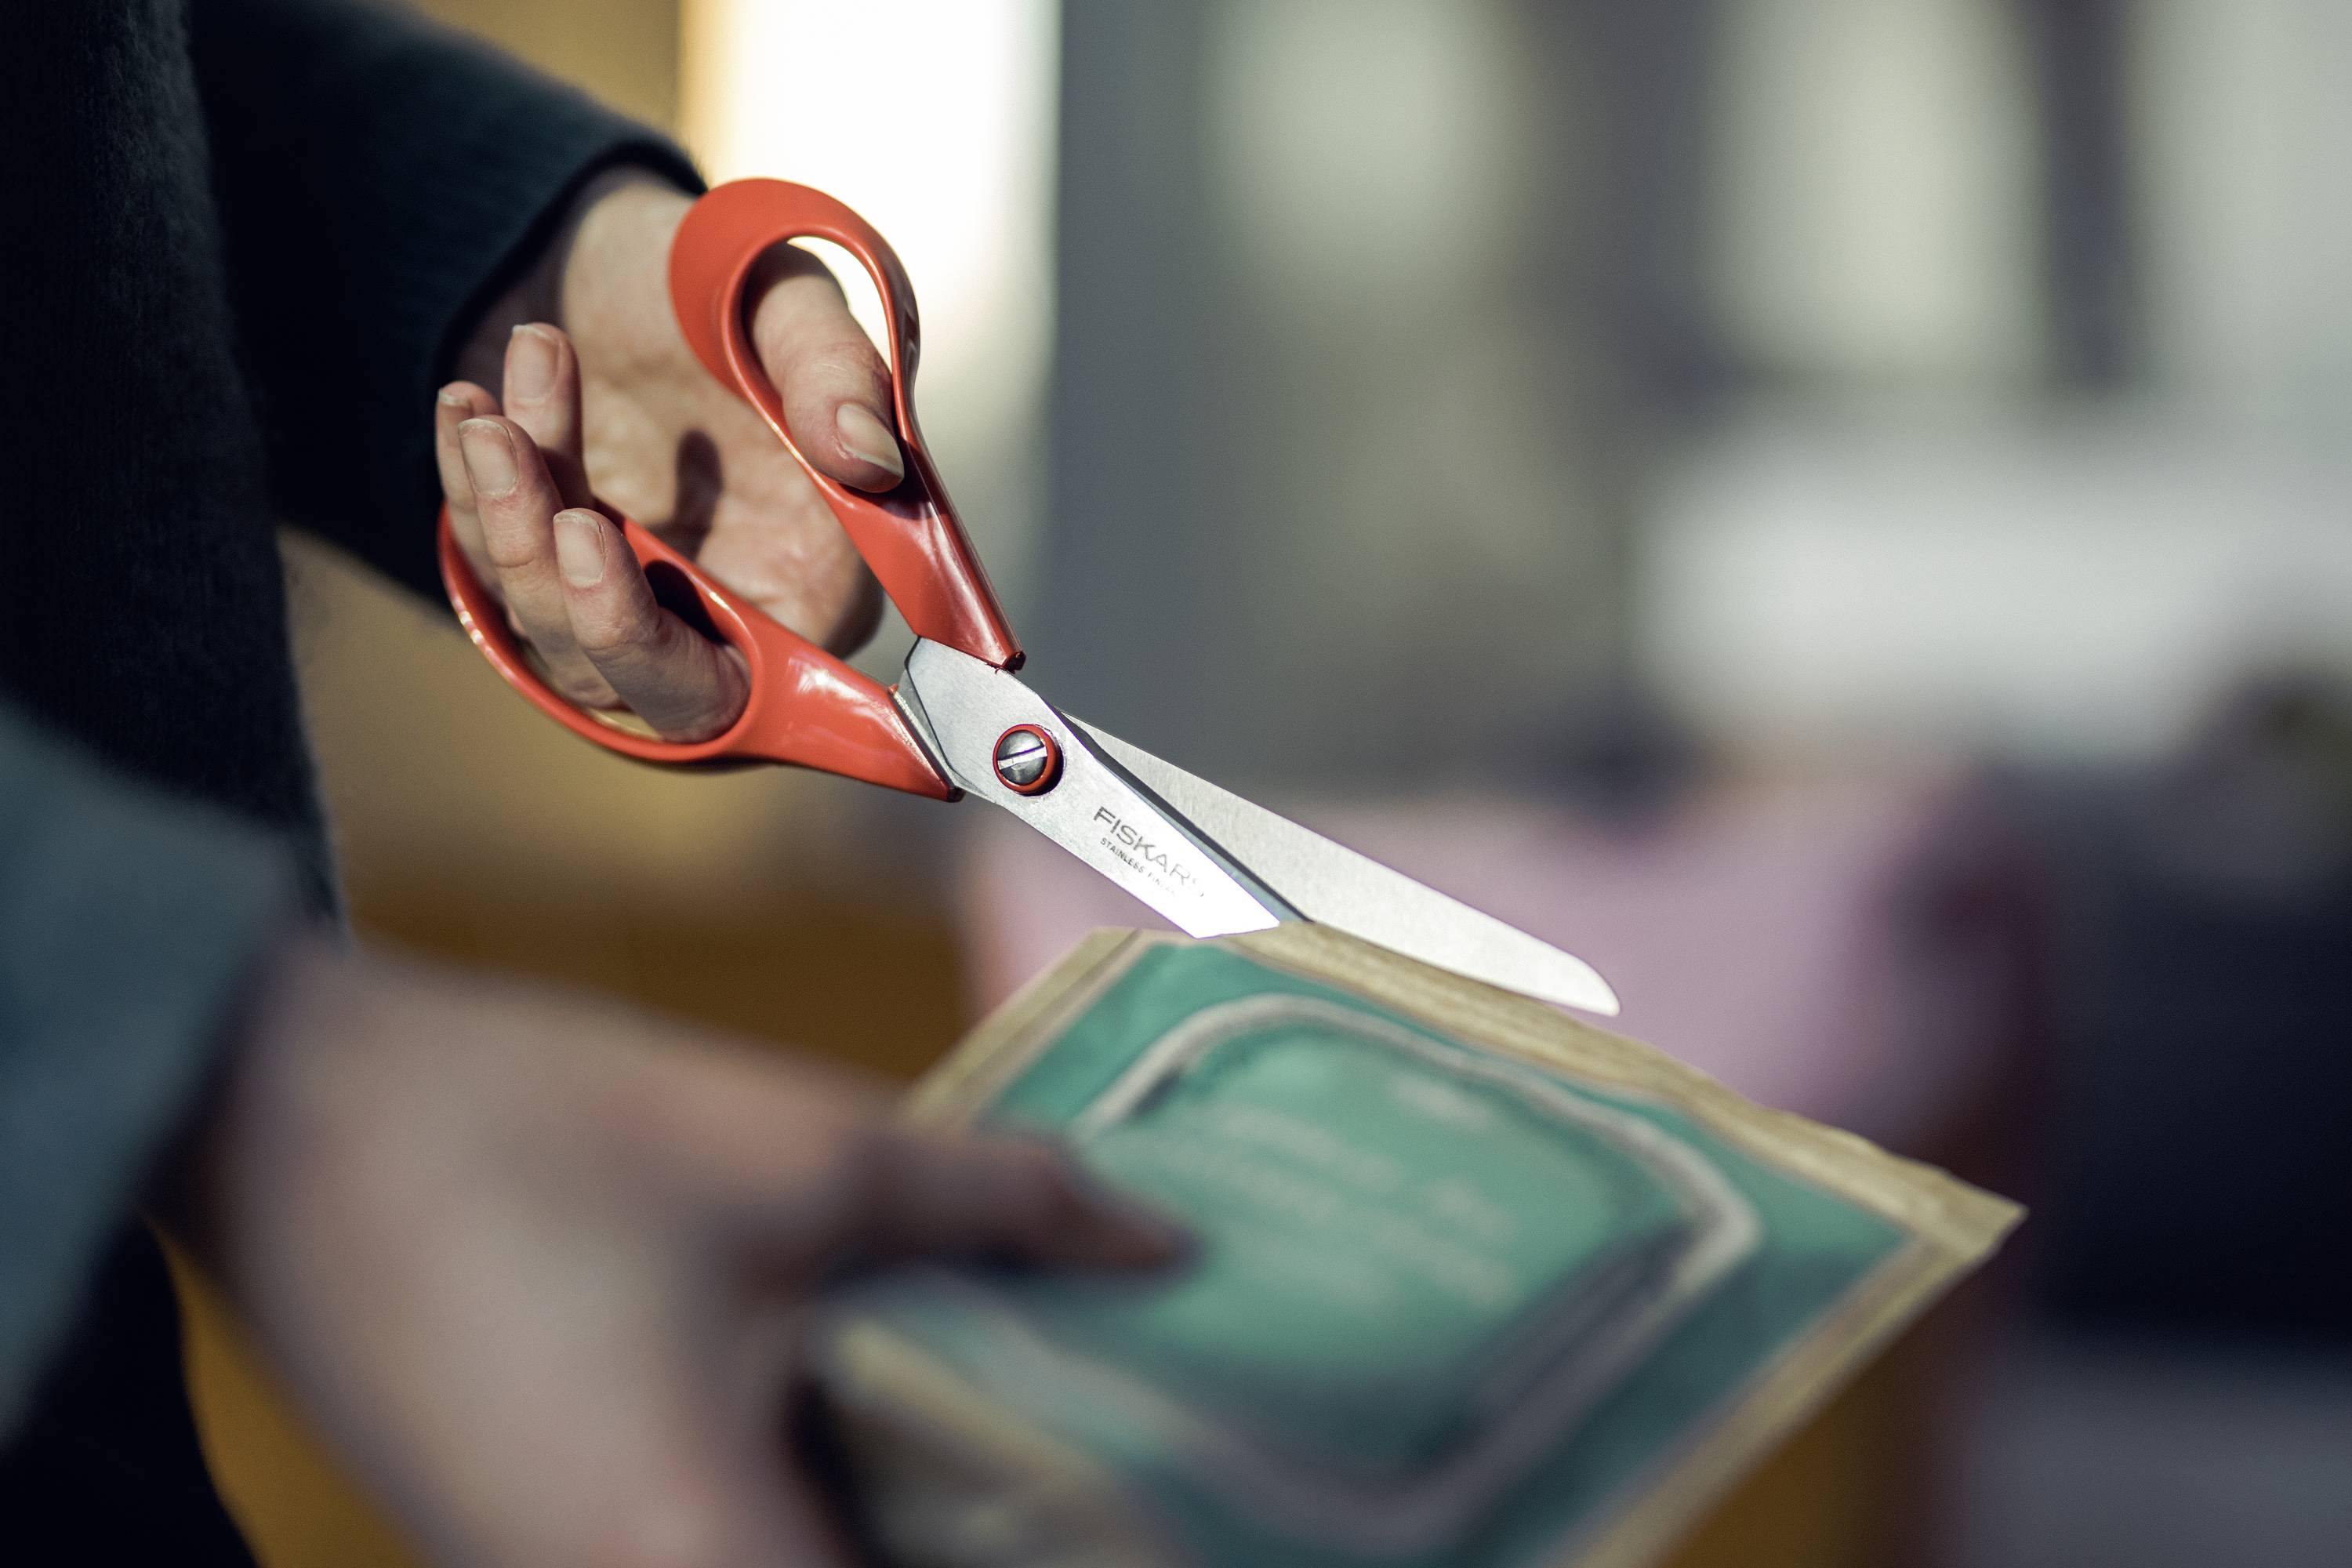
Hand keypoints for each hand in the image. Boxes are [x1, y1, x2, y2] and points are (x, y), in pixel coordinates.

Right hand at [171, 934, 1181, 1567]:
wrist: (271, 1106)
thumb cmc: (518, 1130)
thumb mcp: (802, 1152)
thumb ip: (1003, 1209)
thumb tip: (1159, 1242)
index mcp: (701, 1563)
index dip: (1051, 1556)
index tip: (1152, 1500)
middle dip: (988, 1533)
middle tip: (1109, 1444)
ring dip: (903, 1514)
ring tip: (1020, 1414)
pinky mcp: (541, 1546)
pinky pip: (727, 1550)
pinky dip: (818, 1500)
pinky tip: (884, 1403)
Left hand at [436, 175, 903, 739]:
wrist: (616, 248)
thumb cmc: (722, 280)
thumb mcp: (783, 304)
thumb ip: (835, 373)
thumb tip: (869, 457)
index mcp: (817, 580)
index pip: (766, 687)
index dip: (670, 647)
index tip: (593, 535)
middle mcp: (734, 617)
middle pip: (645, 685)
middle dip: (570, 594)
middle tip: (536, 479)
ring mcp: (639, 604)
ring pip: (558, 633)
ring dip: (512, 524)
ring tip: (495, 411)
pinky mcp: (563, 580)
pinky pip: (502, 577)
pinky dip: (474, 496)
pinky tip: (468, 406)